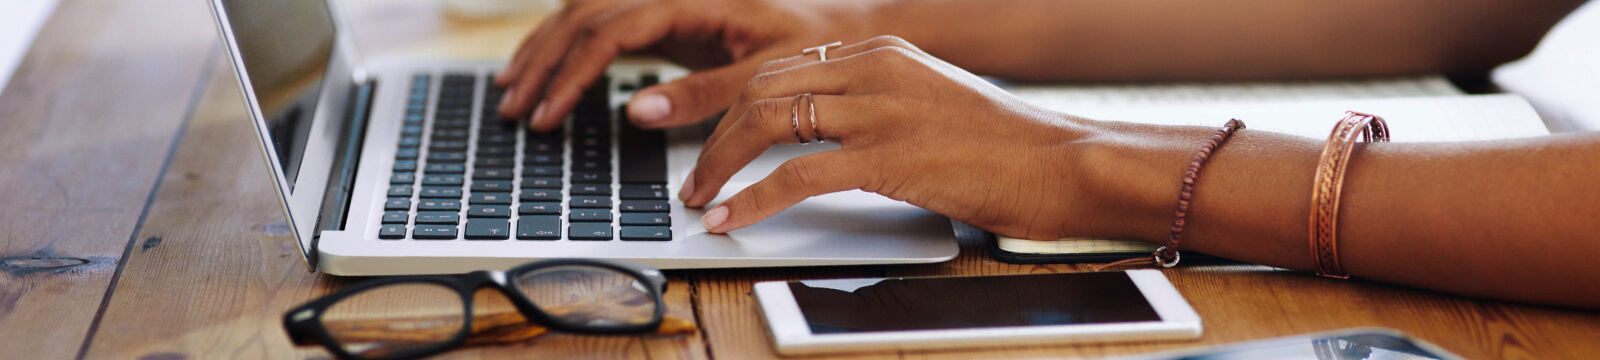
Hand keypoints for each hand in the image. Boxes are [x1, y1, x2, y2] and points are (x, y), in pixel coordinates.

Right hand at [495, 0, 875, 131]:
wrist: (848, 28)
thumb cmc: (816, 46)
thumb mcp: (765, 78)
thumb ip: (703, 95)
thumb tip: (637, 111)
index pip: (610, 30)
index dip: (571, 74)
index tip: (549, 115)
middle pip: (583, 14)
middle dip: (542, 62)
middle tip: (514, 110)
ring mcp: (667, 3)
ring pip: (584, 13)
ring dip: (545, 50)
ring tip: (513, 93)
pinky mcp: (669, 21)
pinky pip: (604, 25)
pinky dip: (570, 48)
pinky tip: (549, 74)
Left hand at [681, 36, 1135, 239]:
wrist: (1063, 163)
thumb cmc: (1005, 146)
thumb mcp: (931, 102)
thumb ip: (879, 104)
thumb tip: (825, 133)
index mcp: (882, 52)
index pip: (783, 68)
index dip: (735, 107)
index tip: (714, 140)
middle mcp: (874, 69)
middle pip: (762, 89)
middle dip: (715, 135)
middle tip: (694, 176)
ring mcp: (881, 110)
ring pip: (766, 122)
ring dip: (720, 164)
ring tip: (700, 198)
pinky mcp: (889, 157)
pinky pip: (796, 175)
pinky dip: (752, 198)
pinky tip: (731, 218)